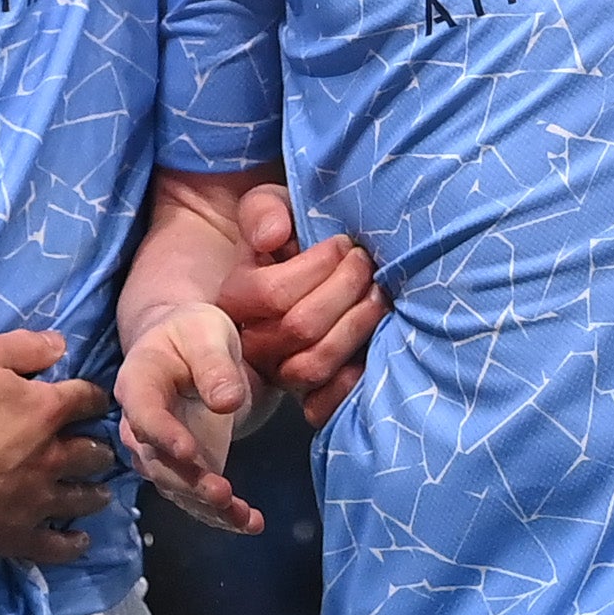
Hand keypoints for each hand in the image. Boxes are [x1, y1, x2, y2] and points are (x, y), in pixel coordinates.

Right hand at [0, 328, 117, 564]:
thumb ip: (24, 348)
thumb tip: (61, 346)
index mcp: (46, 411)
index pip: (85, 400)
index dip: (92, 399)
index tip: (94, 402)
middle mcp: (51, 457)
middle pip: (91, 454)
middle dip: (98, 451)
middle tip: (99, 453)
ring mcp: (35, 500)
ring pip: (80, 500)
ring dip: (93, 495)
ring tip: (99, 495)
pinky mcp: (13, 534)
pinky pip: (52, 546)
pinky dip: (70, 545)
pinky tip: (80, 543)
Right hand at [117, 300, 266, 533]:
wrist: (189, 347)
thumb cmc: (195, 333)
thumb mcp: (207, 333)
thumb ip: (214, 366)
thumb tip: (227, 402)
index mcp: (138, 382)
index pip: (143, 413)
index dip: (162, 435)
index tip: (189, 452)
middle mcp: (140, 424)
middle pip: (157, 461)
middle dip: (188, 482)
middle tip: (221, 494)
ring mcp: (161, 452)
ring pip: (176, 487)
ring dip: (207, 507)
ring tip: (242, 517)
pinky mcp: (185, 469)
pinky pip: (197, 496)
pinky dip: (224, 514)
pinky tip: (252, 523)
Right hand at [221, 182, 383, 426]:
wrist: (303, 278)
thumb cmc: (289, 240)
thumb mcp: (270, 210)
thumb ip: (263, 211)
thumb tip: (272, 237)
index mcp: (235, 298)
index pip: (273, 293)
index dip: (317, 267)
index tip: (344, 244)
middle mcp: (252, 342)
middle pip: (300, 327)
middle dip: (344, 289)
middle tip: (366, 263)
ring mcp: (279, 373)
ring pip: (315, 363)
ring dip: (357, 325)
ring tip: (378, 293)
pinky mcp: (306, 394)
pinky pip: (324, 404)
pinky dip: (353, 379)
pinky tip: (376, 341)